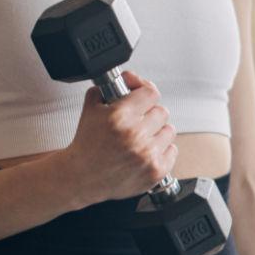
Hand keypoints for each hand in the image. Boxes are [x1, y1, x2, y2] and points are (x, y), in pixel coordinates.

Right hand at [59, 70, 175, 204]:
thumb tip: (129, 77)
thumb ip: (107, 88)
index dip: (144, 93)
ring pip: (169, 131)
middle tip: (137, 122)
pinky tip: (145, 152)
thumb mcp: (90, 109)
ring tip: (141, 138)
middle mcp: (135, 135)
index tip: (141, 97)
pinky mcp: (156, 170)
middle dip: (149, 115)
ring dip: (157, 132)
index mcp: (120, 116)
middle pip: (162, 111)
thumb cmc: (87, 145)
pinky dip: (162, 150)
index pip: (151, 92)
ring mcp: (147, 154)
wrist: (82, 177)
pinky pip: (172, 150)